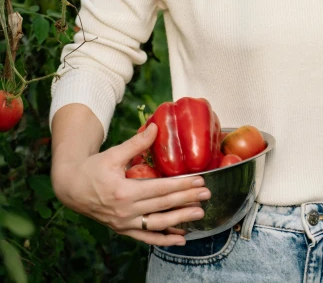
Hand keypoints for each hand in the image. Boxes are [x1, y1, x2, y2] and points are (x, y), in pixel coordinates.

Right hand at [51, 123, 211, 246]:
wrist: (71, 188)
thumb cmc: (93, 169)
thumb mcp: (113, 154)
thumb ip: (136, 143)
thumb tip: (156, 126)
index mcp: (124, 191)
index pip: (160, 189)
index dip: (181, 186)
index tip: (198, 181)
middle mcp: (125, 211)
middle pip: (163, 206)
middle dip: (187, 200)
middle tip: (206, 195)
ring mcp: (124, 223)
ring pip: (157, 224)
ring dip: (180, 220)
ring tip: (198, 214)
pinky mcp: (123, 229)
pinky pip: (146, 237)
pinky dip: (164, 239)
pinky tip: (180, 238)